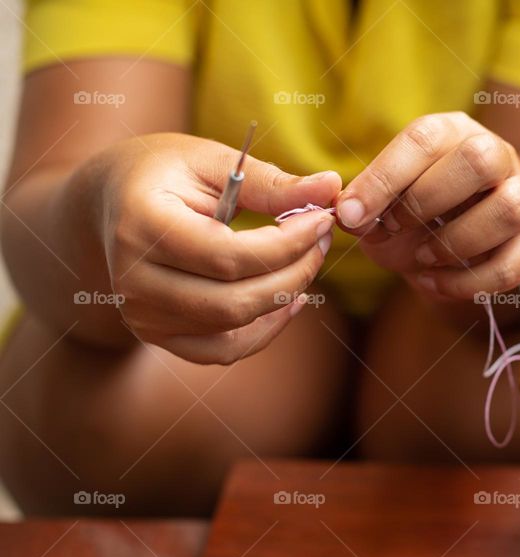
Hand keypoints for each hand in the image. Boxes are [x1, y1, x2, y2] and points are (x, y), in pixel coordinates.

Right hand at [96, 133, 339, 363]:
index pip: (229, 256)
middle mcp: (133, 280)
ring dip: (285, 296)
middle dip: (295, 273)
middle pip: (234, 301)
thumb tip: (331, 187)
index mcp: (143, 226)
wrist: (107, 203)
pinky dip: (264, 331)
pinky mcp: (155, 335)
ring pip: (233, 327)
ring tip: (307, 259)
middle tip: (322, 239)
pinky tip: (289, 299)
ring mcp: (141, 315)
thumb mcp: (212, 161)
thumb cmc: (164, 172)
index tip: (322, 219)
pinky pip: (223, 351)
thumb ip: (271, 182)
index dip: (288, 245)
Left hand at [337, 112, 519, 299]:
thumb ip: (361, 206)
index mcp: (452, 132)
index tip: (351, 214)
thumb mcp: (380, 204)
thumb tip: (347, 214)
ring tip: (421, 257)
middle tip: (392, 227)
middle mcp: (496, 155)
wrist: (446, 241)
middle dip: (426, 200)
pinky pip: (514, 264)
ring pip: (509, 209)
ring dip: (455, 241)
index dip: (385, 177)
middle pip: (480, 160)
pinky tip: (433, 284)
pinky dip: (467, 283)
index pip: (426, 138)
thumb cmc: (410, 212)